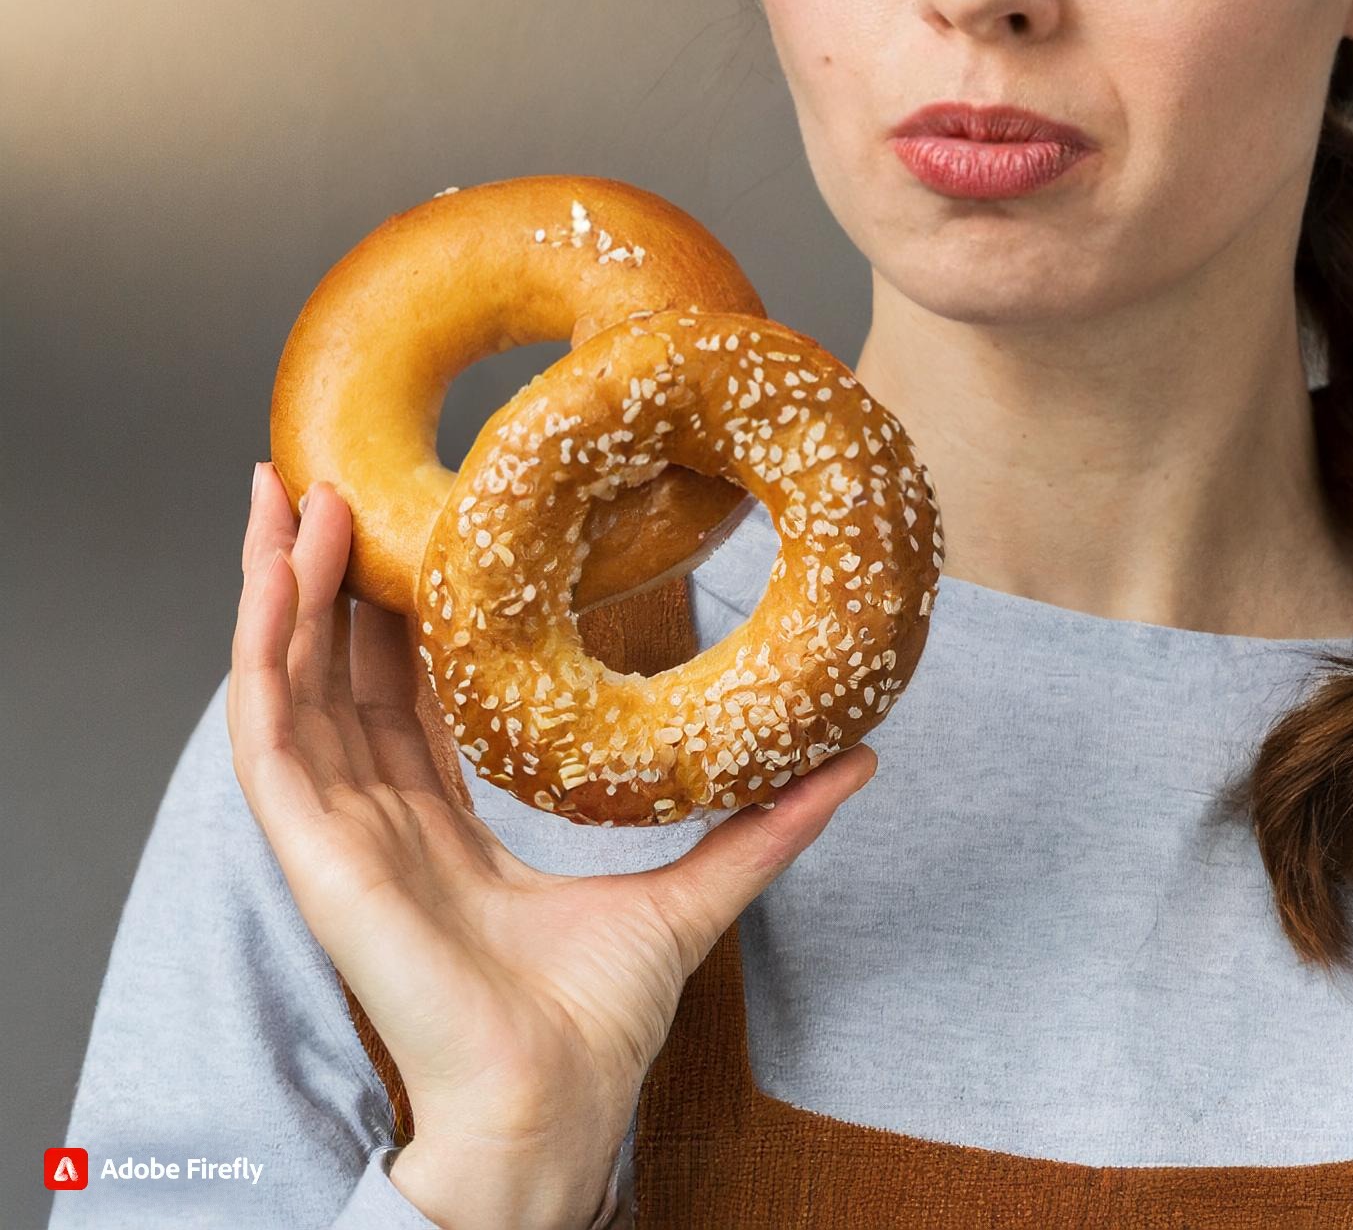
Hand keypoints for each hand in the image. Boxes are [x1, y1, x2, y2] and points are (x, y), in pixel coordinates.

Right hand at [228, 463, 876, 1229]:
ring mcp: (339, 834)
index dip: (404, 616)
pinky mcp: (316, 851)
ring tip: (288, 489)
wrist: (554, 1103)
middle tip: (329, 477)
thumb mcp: (697, 890)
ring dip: (282, 584)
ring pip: (291, 683)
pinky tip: (278, 572)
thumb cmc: (599, 1025)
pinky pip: (272, 734)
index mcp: (445, 829)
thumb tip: (860, 758)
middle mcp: (381, 821)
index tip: (417, 533)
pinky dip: (265, 646)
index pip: (410, 698)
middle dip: (328, 576)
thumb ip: (766, 821)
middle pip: (337, 673)